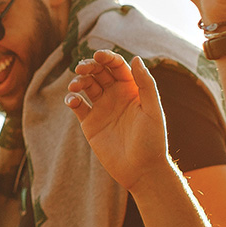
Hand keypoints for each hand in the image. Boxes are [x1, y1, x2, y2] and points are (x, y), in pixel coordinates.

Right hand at [65, 52, 170, 191]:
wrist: (141, 170)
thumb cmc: (152, 141)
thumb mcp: (153, 110)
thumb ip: (146, 84)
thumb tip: (136, 58)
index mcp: (132, 89)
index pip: (117, 66)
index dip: (107, 58)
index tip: (98, 56)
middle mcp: (115, 96)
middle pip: (98, 72)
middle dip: (89, 66)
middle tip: (81, 68)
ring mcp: (102, 109)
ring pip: (86, 86)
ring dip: (78, 81)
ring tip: (75, 86)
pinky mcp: (90, 123)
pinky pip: (77, 106)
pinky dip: (72, 99)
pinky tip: (72, 101)